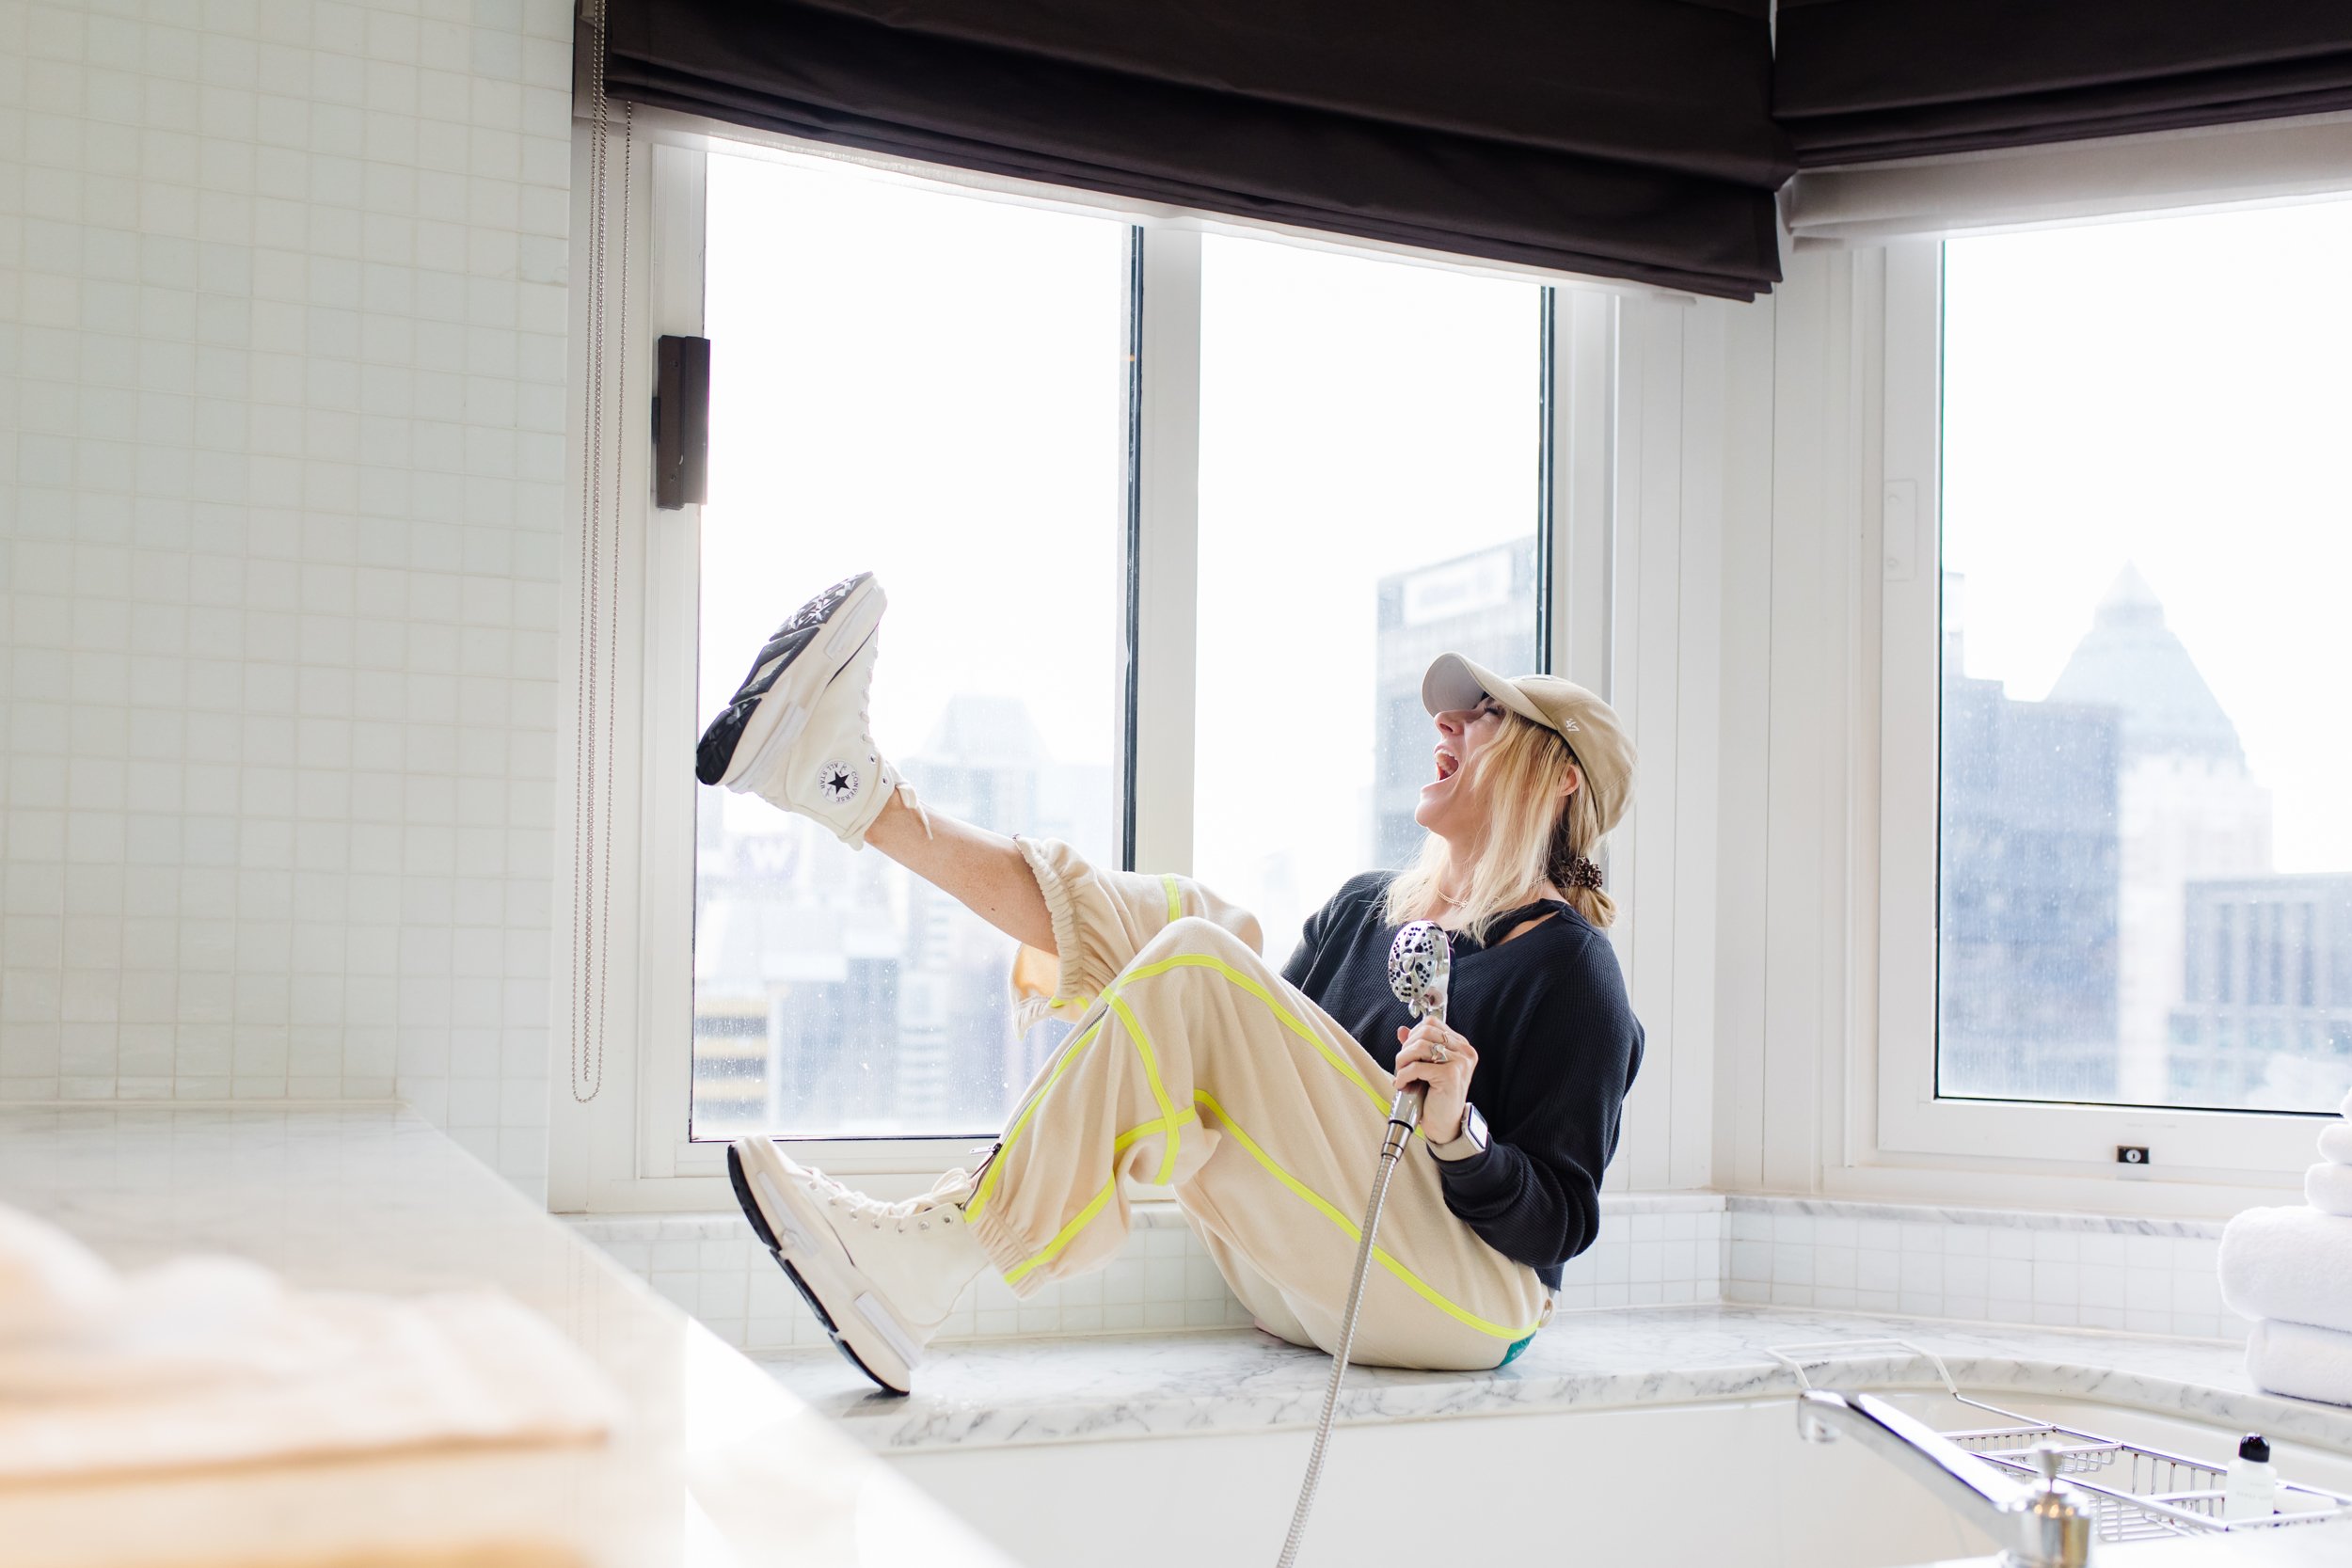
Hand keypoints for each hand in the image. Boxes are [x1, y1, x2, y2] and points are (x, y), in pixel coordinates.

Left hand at [1393, 1017, 1476, 1144]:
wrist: (1446, 1125)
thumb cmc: (1437, 1097)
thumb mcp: (1427, 1067)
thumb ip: (1417, 1047)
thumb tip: (1402, 1030)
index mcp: (1461, 1046)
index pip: (1431, 1024)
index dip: (1413, 1035)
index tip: (1407, 1053)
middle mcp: (1464, 1052)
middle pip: (1424, 1032)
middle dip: (1405, 1049)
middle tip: (1401, 1066)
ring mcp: (1460, 1062)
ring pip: (1419, 1047)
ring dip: (1402, 1061)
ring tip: (1401, 1075)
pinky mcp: (1451, 1075)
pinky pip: (1416, 1067)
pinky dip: (1403, 1076)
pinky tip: (1402, 1084)